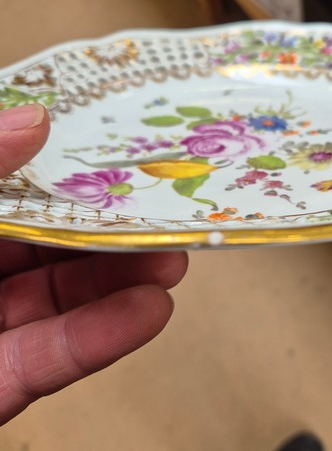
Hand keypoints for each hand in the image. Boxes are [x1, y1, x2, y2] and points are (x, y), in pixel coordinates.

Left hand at [0, 104, 187, 424]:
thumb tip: (33, 118)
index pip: (7, 189)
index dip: (64, 171)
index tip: (117, 159)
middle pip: (44, 245)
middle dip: (108, 231)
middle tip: (159, 214)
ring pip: (59, 301)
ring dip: (121, 282)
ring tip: (172, 260)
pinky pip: (53, 358)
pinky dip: (103, 336)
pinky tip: (150, 310)